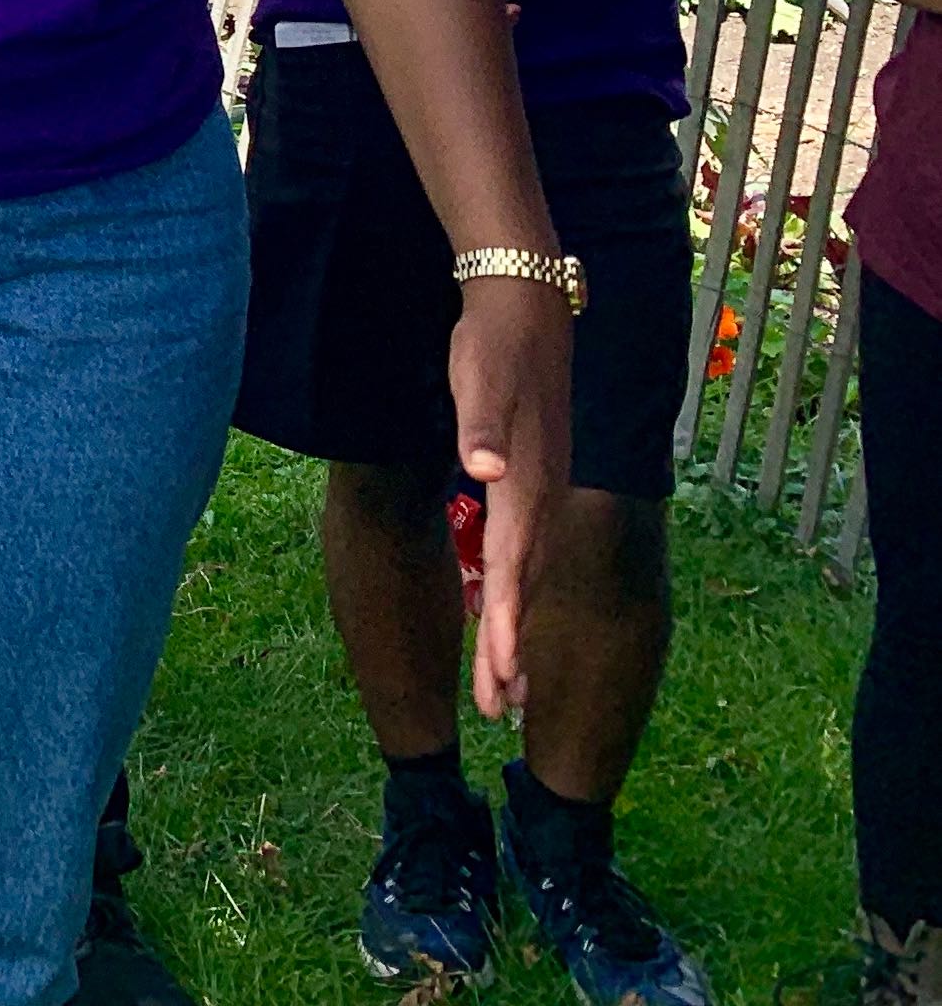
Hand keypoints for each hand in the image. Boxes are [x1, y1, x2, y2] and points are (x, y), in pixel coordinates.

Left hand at [449, 274, 573, 715]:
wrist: (523, 306)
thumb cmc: (493, 344)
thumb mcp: (480, 377)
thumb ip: (483, 425)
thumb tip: (484, 467)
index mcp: (524, 484)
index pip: (511, 571)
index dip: (503, 628)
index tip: (498, 681)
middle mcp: (536, 497)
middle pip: (520, 588)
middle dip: (508, 651)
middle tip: (496, 712)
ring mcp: (535, 492)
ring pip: (523, 577)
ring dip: (511, 630)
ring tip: (503, 687)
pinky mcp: (527, 481)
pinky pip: (519, 554)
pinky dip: (510, 594)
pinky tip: (503, 614)